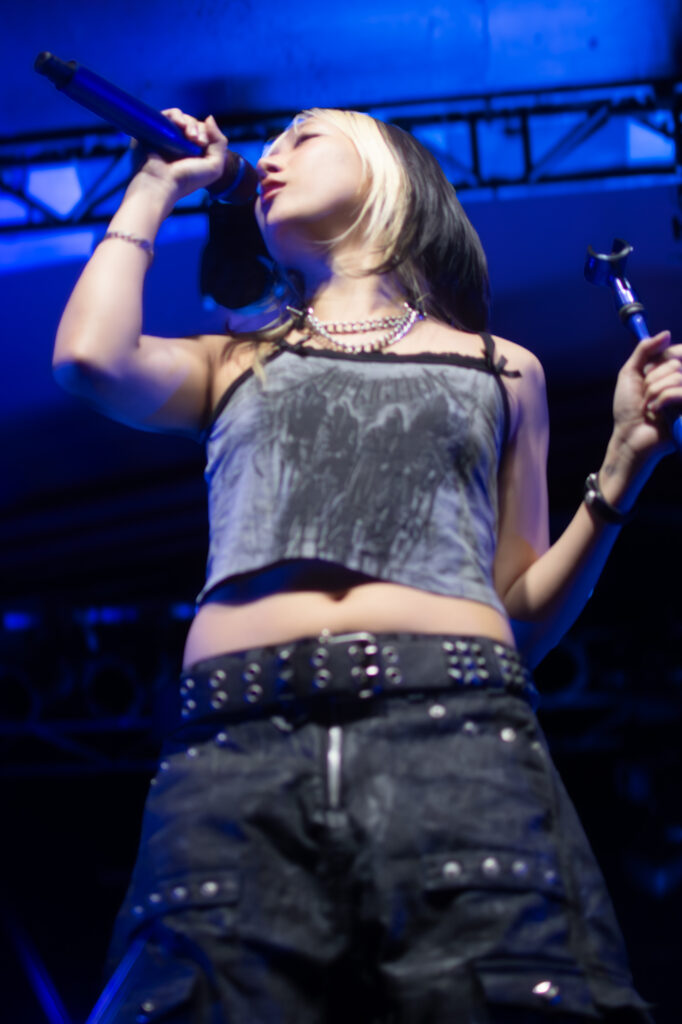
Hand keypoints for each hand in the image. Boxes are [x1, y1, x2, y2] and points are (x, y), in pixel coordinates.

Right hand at [129, 109, 227, 206]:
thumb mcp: (214, 167)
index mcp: (196, 152)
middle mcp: (183, 144)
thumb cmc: (188, 179)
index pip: (204, 132)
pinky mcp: (157, 131)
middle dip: (197, 128)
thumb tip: (209, 118)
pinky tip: (178, 123)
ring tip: (187, 134)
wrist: (161, 182)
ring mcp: (170, 137)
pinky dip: (175, 115)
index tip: (202, 144)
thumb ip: (220, 143)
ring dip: (188, 122)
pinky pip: (168, 115)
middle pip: (194, 123)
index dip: (206, 133)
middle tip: (194, 140)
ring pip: (182, 118)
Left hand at [611, 330, 681, 461]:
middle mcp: (681, 382)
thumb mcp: (630, 374)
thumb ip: (644, 350)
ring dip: (653, 391)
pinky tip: (655, 412)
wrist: (629, 437)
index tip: (649, 369)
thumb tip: (667, 334)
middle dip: (651, 379)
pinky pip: (679, 392)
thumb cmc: (628, 409)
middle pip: (674, 362)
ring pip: (676, 376)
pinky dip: (662, 400)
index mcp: (671, 372)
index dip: (663, 357)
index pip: (678, 351)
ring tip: (649, 406)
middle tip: (645, 395)